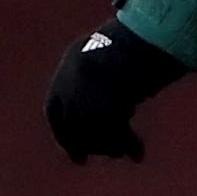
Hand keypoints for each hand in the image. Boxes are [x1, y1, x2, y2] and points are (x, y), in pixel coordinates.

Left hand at [47, 17, 188, 163]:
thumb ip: (98, 74)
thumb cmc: (133, 41)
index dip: (60, 129)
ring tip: (121, 152)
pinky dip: (129, 145)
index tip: (67, 143)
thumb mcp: (105, 52)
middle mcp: (72, 88)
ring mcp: (88, 99)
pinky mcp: (108, 109)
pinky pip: (117, 134)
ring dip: (107, 146)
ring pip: (93, 134)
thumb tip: (106, 94)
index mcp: (67, 73)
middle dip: (81, 143)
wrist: (142, 37)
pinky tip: (138, 153)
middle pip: (72, 126)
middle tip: (84, 158)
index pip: (54, 109)